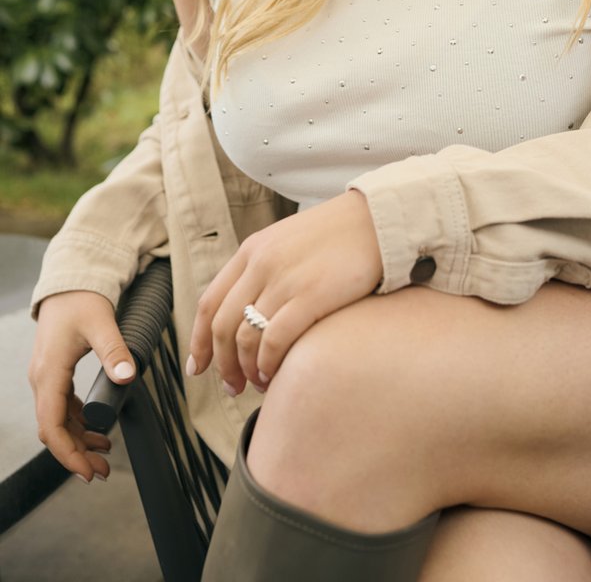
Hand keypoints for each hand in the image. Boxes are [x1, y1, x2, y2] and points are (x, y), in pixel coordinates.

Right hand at [29, 291, 136, 482]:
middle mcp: (42, 379)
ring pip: (58, 421)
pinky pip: (63, 407)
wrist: (70, 282)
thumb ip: (114, 350)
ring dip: (79, 441)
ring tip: (105, 455)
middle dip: (76, 454)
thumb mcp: (101, 323)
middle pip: (54, 430)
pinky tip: (98, 430)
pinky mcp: (55, 374)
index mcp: (49, 373)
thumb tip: (127, 376)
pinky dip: (79, 423)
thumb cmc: (81, 300)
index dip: (68, 454)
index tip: (87, 471)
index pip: (52, 426)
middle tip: (103, 471)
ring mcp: (47, 377)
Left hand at [187, 189, 382, 393]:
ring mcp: (284, 280)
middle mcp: (261, 264)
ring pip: (246, 338)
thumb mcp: (287, 242)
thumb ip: (262, 270)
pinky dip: (269, 364)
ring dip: (246, 369)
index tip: (198, 367)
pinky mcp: (311, 295)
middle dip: (222, 364)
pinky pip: (275, 340)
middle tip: (232, 386)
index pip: (209, 303)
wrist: (377, 219)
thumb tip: (245, 315)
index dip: (199, 341)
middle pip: (223, 326)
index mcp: (251, 250)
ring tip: (258, 383)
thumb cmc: (338, 236)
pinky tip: (275, 374)